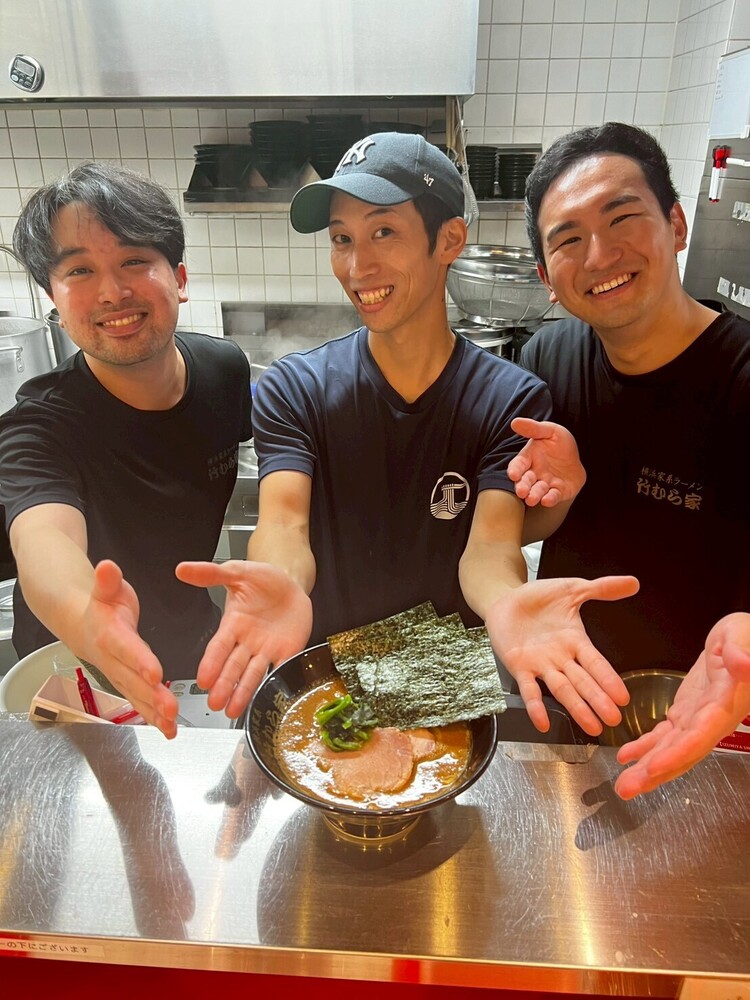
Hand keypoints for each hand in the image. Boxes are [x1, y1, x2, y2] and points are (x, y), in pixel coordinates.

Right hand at [77, 560, 178, 737]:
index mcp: (110, 634)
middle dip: (152, 696)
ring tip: (171, 727)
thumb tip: (107, 567)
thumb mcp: (106, 588)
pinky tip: (168, 729)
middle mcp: (114, 659)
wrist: (82, 625)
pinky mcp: (127, 683)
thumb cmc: (101, 605)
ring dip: (154, 713)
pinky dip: (153, 717)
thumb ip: (107, 580)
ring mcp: (119, 674)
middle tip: (170, 708)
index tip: (155, 671)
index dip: (139, 660)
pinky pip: (139, 702)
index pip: (126, 649)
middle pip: (133, 680)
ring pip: (136, 696)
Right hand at [175, 559, 312, 718]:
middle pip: (233, 667)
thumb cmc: (263, 580)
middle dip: (224, 686)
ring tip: (232, 711)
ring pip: (253, 674)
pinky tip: (269, 695)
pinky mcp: (287, 651)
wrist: (290, 582)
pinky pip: (281, 667)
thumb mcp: (238, 572)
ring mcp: (266, 649)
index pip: (218, 647)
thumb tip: (182, 569)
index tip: (202, 679)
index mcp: (233, 624)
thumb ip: (212, 573)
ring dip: (242, 693)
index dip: (211, 663)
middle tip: (214, 703)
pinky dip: (276, 681)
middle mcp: (247, 642)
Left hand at [485, 575, 638, 735]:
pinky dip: (535, 706)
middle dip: (598, 700)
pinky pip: (528, 689)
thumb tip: (633, 583)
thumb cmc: (539, 598)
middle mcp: (560, 658)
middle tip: (613, 719)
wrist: (505, 598)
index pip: (596, 663)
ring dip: (576, 708)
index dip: (609, 679)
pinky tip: (542, 722)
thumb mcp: (573, 589)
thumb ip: (602, 588)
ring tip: (591, 725)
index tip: (623, 697)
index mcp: (575, 641)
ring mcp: (540, 665)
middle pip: (582, 681)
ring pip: (561, 689)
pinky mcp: (518, 666)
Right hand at [508, 417, 585, 506]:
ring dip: (534, 495)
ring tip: (532, 499)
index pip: (518, 464)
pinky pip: (553, 496)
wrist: (576, 458)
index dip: (515, 470)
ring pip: (537, 491)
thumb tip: (515, 422)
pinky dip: (550, 499)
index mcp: (529, 458)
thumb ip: (533, 428)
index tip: (513, 474)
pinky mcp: (558, 492)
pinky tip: (547, 500)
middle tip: (521, 491)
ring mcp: (546, 484)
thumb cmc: (559, 444)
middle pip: (525, 481)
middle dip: (522, 487)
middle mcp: (534, 473)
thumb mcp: (550, 431)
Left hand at [614, 613, 749, 798]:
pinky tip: (627, 756)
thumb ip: (742, 651)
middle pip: (682, 752)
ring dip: (647, 767)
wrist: (743, 642)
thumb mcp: (742, 635)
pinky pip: (665, 735)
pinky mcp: (687, 712)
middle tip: (627, 789)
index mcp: (724, 705)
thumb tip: (744, 663)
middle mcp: (711, 719)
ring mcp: (698, 719)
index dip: (678, 753)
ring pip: (671, 749)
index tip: (654, 766)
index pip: (700, 735)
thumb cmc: (746, 637)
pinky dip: (645, 747)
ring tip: (624, 784)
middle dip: (654, 773)